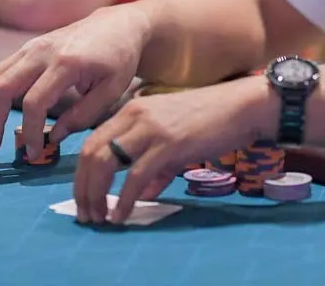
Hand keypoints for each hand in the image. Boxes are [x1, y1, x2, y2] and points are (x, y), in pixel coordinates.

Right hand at [0, 3, 150, 161]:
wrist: (118, 25)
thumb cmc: (119, 60)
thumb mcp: (112, 91)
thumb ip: (83, 116)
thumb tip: (51, 137)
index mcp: (67, 63)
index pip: (34, 102)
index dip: (30, 131)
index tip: (33, 154)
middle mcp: (43, 52)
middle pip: (2, 87)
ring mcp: (31, 47)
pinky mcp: (27, 48)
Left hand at [75, 78, 272, 223]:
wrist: (242, 107)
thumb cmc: (210, 120)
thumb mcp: (173, 136)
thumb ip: (156, 164)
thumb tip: (142, 194)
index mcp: (132, 110)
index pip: (91, 142)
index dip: (82, 174)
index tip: (84, 197)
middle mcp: (135, 115)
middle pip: (91, 153)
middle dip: (83, 188)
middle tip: (87, 214)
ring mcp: (151, 128)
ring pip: (106, 163)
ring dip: (97, 195)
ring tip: (101, 217)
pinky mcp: (169, 144)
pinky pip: (136, 176)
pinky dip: (123, 200)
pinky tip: (123, 214)